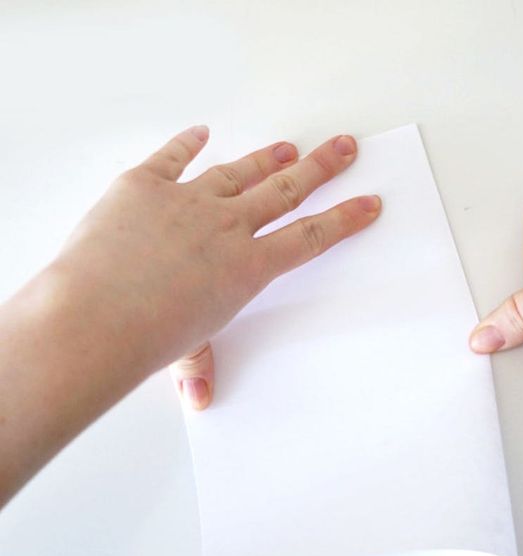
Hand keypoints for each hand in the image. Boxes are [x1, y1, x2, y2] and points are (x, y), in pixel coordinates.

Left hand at [61, 126, 381, 408]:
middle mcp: (225, 226)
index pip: (310, 238)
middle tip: (345, 147)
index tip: (368, 202)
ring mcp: (186, 200)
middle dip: (321, 168)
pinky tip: (200, 133)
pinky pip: (172, 157)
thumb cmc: (145, 339)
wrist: (95, 316)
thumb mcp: (186, 352)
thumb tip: (198, 397)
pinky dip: (186, 144)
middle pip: (286, 190)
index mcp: (246, 268)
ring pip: (238, 171)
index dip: (344, 219)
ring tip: (288, 147)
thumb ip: (198, 365)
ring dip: (266, 158)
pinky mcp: (144, 185)